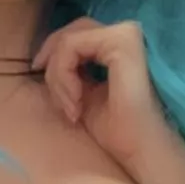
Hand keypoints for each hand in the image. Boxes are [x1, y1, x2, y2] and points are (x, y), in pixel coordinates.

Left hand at [31, 17, 172, 172]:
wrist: (141, 151)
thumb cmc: (118, 130)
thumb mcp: (83, 93)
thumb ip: (70, 71)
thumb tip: (43, 59)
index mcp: (119, 45)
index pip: (77, 35)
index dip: (54, 58)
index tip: (54, 95)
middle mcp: (126, 32)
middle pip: (71, 32)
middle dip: (53, 66)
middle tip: (62, 104)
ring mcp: (126, 34)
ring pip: (68, 40)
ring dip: (58, 77)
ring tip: (72, 108)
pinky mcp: (122, 42)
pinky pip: (72, 46)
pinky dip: (63, 74)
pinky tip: (77, 102)